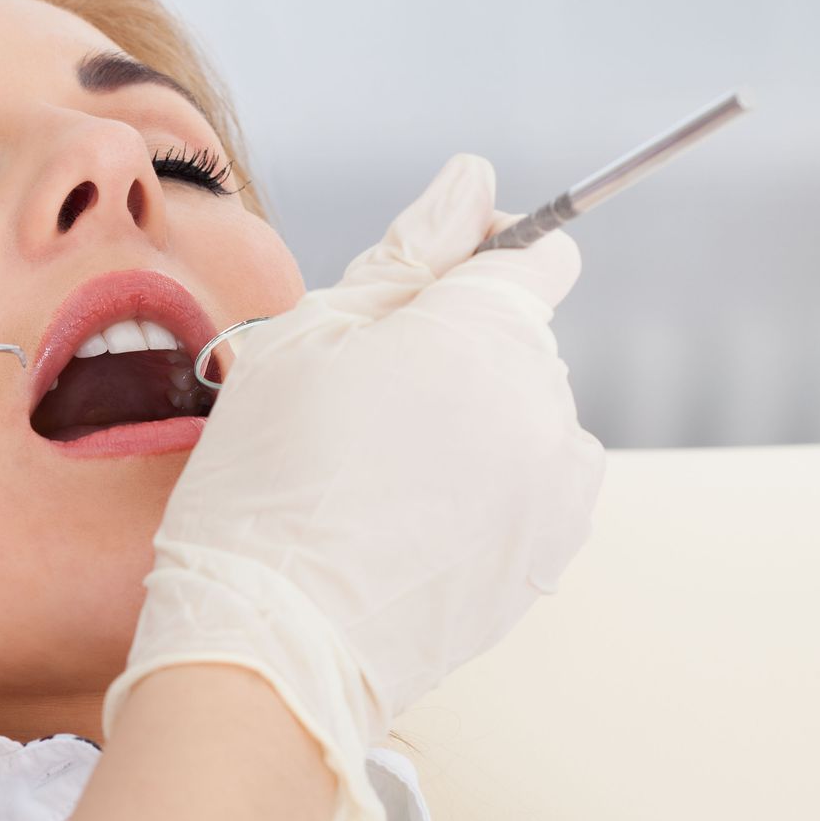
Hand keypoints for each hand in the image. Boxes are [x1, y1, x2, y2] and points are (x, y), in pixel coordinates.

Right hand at [104, 154, 604, 820]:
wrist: (269, 640)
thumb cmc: (264, 484)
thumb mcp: (305, 338)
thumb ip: (405, 253)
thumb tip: (471, 180)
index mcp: (486, 330)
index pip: (536, 253)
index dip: (479, 256)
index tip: (423, 290)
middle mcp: (544, 403)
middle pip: (520, 339)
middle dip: (455, 350)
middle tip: (355, 406)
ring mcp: (555, 489)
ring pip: (523, 416)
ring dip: (471, 422)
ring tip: (373, 475)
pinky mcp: (547, 558)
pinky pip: (530, 489)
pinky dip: (483, 490)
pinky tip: (405, 519)